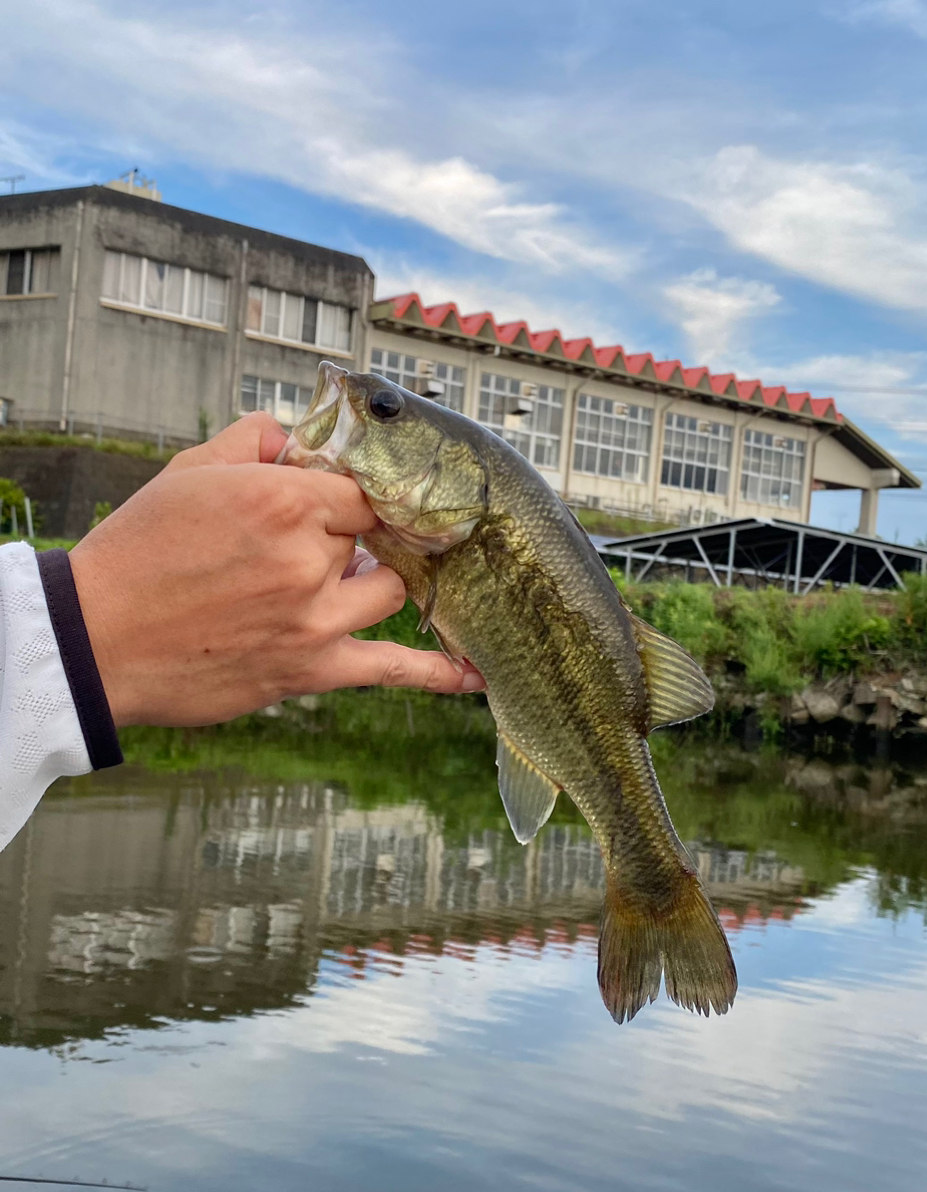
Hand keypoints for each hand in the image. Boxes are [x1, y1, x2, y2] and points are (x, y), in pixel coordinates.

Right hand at [69, 413, 484, 727]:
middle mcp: (308, 557)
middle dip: (347, 540)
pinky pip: (392, 669)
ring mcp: (315, 617)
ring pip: (389, 591)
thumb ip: (257, 439)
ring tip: (339, 581)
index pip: (361, 487)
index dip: (353, 494)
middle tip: (309, 546)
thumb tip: (300, 433)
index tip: (348, 501)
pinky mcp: (311, 668)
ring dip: (372, 583)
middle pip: (373, 539)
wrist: (98, 640)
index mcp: (282, 500)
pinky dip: (439, 673)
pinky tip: (476, 673)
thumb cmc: (139, 551)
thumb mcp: (191, 470)